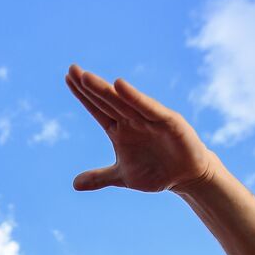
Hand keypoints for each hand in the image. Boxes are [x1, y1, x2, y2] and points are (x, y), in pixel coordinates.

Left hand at [67, 65, 216, 193]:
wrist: (186, 177)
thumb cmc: (155, 171)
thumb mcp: (123, 177)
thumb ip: (99, 178)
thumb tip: (74, 184)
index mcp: (119, 130)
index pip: (97, 109)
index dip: (83, 95)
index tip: (68, 78)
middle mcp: (132, 120)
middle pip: (107, 101)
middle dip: (89, 87)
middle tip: (72, 70)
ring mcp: (149, 119)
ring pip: (123, 102)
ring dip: (105, 90)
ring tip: (86, 77)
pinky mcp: (167, 121)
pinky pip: (148, 108)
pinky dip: (135, 97)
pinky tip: (119, 85)